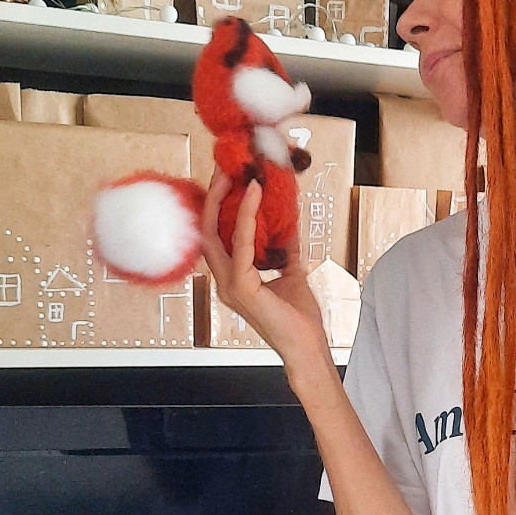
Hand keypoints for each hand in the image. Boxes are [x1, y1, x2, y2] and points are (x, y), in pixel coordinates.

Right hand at [202, 168, 331, 381]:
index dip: (219, 205)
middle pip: (208, 229)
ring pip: (216, 233)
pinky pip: (241, 245)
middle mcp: (224, 281)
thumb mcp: (291, 271)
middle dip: (214, 196)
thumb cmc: (298, 317)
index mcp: (233, 277)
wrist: (307, 347)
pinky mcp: (241, 288)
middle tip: (226, 167)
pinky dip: (246, 217)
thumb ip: (285, 247)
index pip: (217, 234)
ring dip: (225, 200)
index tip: (230, 178)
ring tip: (238, 174)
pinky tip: (254, 196)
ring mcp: (229, 286)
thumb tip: (287, 221)